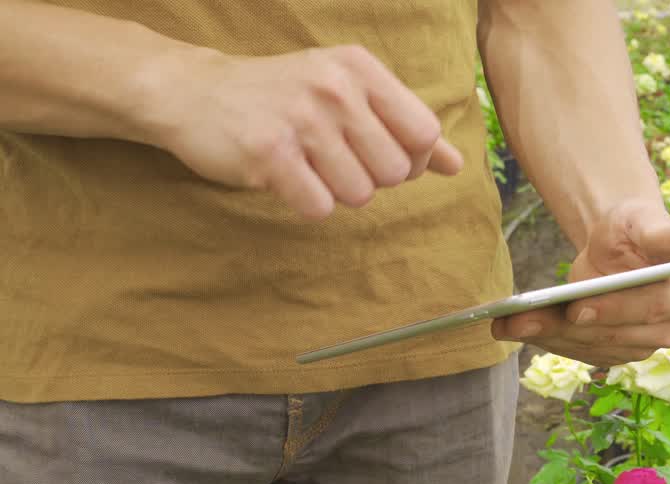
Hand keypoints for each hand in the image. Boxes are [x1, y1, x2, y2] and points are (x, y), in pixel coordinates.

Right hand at [145, 45, 461, 219]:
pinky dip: (306, 203)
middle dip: (370, 179)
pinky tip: (285, 176)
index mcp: (360, 69)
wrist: (193, 92)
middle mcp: (335, 87)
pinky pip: (319, 207)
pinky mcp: (269, 152)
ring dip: (336, 192)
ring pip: (360, 194)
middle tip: (333, 160)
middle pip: (395, 171)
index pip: (424, 133)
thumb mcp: (346, 94)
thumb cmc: (283, 97)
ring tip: (307, 164)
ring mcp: (301, 119)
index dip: (409, 159)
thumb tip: (455, 164)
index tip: (376, 152)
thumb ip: (403, 126)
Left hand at [492, 199, 669, 366]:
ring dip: (547, 337)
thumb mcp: (647, 222)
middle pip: (614, 334)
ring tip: (506, 324)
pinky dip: (547, 341)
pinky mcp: (616, 354)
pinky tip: (517, 328)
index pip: (650, 309)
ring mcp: (642, 346)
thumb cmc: (636, 229)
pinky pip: (579, 352)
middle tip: (519, 319)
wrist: (620, 245)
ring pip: (591, 347)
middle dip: (565, 326)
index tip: (576, 308)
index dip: (613, 310)